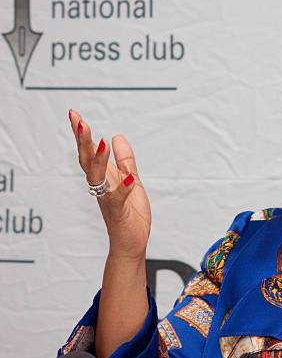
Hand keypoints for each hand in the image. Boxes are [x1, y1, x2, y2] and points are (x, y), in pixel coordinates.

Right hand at [68, 109, 151, 261]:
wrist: (130, 243)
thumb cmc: (130, 213)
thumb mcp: (131, 180)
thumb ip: (125, 161)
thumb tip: (117, 136)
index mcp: (104, 178)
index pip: (89, 153)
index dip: (81, 135)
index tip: (74, 114)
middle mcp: (101, 187)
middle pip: (87, 161)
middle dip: (83, 141)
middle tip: (79, 121)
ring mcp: (107, 200)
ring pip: (97, 179)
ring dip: (98, 161)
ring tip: (101, 143)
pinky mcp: (118, 213)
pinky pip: (119, 200)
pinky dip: (124, 189)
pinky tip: (130, 178)